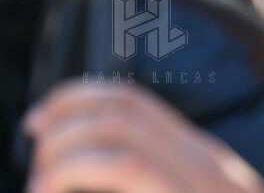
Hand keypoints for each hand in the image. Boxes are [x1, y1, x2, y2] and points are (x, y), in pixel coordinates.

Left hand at [22, 81, 263, 192]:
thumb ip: (153, 186)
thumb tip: (85, 170)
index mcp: (199, 158)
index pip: (131, 100)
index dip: (76, 100)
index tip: (39, 123)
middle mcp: (204, 162)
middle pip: (121, 109)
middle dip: (64, 127)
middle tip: (39, 172)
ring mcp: (201, 184)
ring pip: (120, 135)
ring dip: (66, 155)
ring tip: (43, 188)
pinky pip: (126, 169)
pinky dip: (76, 173)